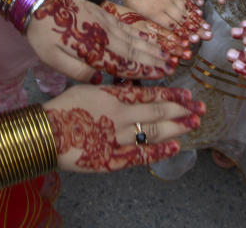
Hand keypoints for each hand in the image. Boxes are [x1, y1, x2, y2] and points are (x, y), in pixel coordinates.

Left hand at [26, 0, 175, 81]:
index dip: (144, 70)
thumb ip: (77, 71)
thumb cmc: (43, 33)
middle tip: (174, 66)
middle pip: (134, 50)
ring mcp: (106, 23)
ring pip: (134, 38)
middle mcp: (104, 35)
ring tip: (168, 54)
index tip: (162, 75)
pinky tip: (149, 37)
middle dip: (155, 60)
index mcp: (93, 49)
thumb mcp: (52, 59)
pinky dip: (141, 33)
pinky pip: (127, 26)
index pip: (123, 63)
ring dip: (152, 47)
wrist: (39, 1)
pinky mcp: (103, 13)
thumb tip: (101, 80)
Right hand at [44, 84, 205, 172]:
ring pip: (153, 132)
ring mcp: (118, 139)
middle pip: (158, 113)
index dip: (172, 96)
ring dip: (176, 129)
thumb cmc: (64, 107)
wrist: (46, 133)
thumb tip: (134, 85)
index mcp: (114, 97)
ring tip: (193, 125)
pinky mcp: (112, 159)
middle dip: (182, 112)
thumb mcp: (89, 87)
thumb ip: (113, 89)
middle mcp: (120, 116)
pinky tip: (174, 147)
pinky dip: (159, 152)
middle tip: (200, 110)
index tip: (187, 96)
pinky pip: (140, 156)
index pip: (150, 95)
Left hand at [121, 0, 209, 42]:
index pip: (172, 26)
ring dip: (198, 19)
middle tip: (208, 36)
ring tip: (207, 27)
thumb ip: (151, 24)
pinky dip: (192, 6)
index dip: (184, 34)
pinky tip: (199, 11)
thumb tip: (161, 36)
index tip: (194, 41)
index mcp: (154, 13)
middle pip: (183, 19)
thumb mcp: (136, 14)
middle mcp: (164, 6)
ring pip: (186, 10)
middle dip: (196, 29)